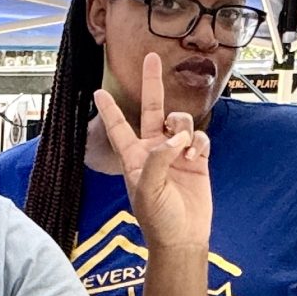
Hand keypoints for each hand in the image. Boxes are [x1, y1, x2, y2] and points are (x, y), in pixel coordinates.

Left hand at [90, 54, 211, 255]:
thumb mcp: (148, 189)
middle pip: (152, 109)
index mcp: (134, 157)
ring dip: (183, 128)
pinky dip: (199, 144)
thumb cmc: (158, 219)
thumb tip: (176, 138)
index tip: (97, 91)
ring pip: (180, 122)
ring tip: (184, 150)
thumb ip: (158, 159)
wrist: (183, 237)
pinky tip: (196, 159)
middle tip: (152, 58)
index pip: (119, 127)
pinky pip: (199, 138)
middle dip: (152, 83)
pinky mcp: (197, 160)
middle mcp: (154, 150)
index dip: (109, 110)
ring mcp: (176, 154)